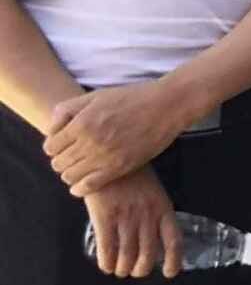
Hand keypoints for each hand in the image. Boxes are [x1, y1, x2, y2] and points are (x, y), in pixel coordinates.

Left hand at [44, 80, 195, 192]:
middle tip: (73, 157)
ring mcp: (104, 156)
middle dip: (62, 161)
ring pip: (69, 176)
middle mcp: (89, 141)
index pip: (50, 147)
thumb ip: (67, 110)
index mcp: (81, 123)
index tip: (63, 147)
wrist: (167, 105)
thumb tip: (51, 130)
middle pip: (58, 163)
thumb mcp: (95, 96)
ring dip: (70, 174)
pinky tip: (84, 183)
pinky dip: (80, 188)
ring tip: (81, 168)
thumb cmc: (132, 97)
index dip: (54, 148)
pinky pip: (88, 186)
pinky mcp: (119, 168)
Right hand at [83, 169, 182, 278]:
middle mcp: (147, 215)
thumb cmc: (131, 175)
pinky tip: (105, 265)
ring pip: (127, 255)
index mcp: (163, 208)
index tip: (169, 273)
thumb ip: (154, 213)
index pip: (174, 240)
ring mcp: (126, 216)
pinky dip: (106, 262)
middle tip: (133, 271)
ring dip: (122, 268)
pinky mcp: (104, 216)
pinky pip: (107, 247)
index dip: (173, 261)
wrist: (107, 156)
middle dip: (140, 269)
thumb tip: (152, 240)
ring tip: (118, 270)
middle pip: (148, 254)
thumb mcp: (152, 192)